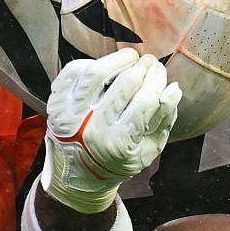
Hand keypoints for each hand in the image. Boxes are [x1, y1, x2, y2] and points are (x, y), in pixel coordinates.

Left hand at [42, 49, 182, 212]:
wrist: (77, 174)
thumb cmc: (116, 161)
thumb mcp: (147, 150)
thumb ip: (163, 120)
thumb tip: (173, 89)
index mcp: (118, 144)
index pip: (145, 100)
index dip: (157, 80)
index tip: (162, 71)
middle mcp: (91, 128)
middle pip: (124, 83)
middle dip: (143, 67)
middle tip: (150, 62)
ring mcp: (70, 113)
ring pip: (96, 72)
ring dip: (118, 58)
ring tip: (131, 57)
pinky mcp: (56, 102)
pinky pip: (74, 71)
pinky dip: (92, 63)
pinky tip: (105, 66)